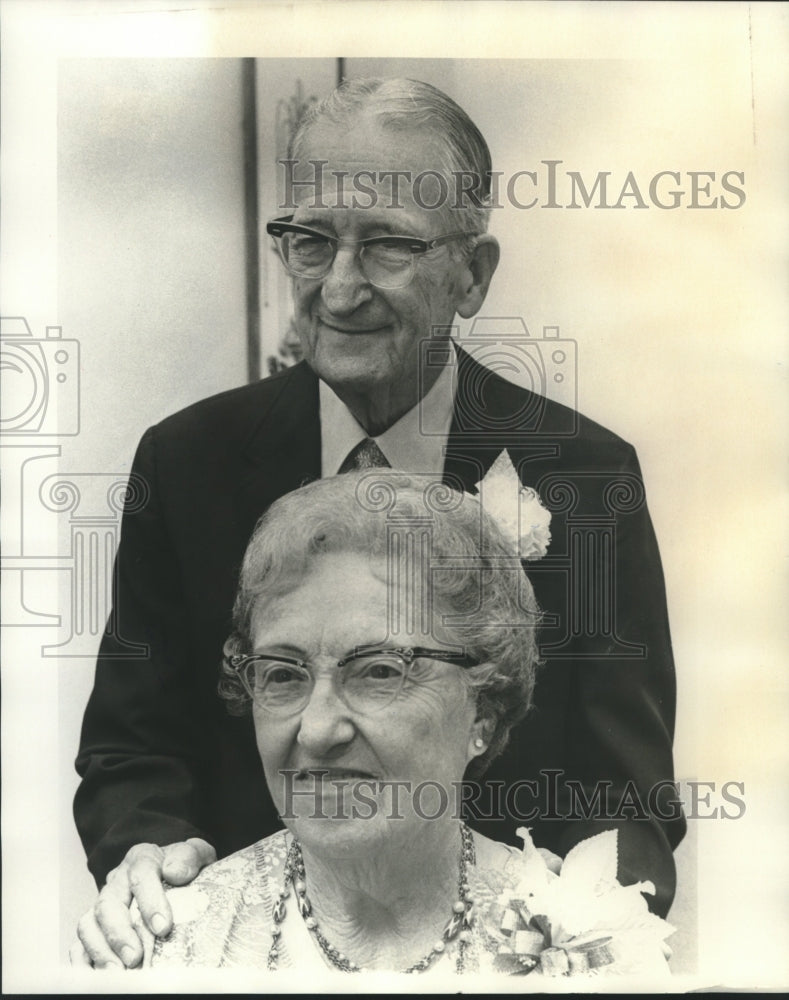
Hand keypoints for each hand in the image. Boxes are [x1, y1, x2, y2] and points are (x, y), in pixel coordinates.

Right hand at [70, 837, 215, 968]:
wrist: (175, 869)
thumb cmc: (184, 867)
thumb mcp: (196, 855)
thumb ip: (189, 857)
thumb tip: (174, 872)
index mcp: (141, 859)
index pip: (141, 875)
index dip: (150, 902)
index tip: (163, 927)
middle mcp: (118, 880)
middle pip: (107, 904)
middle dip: (119, 934)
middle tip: (135, 958)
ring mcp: (103, 903)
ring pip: (88, 924)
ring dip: (101, 951)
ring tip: (118, 973)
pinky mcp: (96, 926)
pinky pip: (80, 943)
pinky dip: (85, 961)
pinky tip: (101, 976)